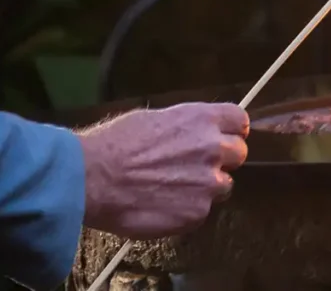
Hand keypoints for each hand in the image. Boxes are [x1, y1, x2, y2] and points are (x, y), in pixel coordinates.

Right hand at [77, 102, 248, 238]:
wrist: (91, 178)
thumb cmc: (113, 144)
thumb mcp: (153, 118)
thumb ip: (184, 126)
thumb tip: (192, 132)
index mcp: (202, 119)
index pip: (239, 121)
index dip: (233, 131)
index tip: (226, 137)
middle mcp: (213, 148)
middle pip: (239, 153)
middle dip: (222, 160)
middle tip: (196, 167)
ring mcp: (208, 182)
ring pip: (224, 185)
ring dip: (206, 188)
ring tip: (173, 190)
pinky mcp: (197, 212)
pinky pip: (202, 211)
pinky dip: (187, 211)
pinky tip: (163, 206)